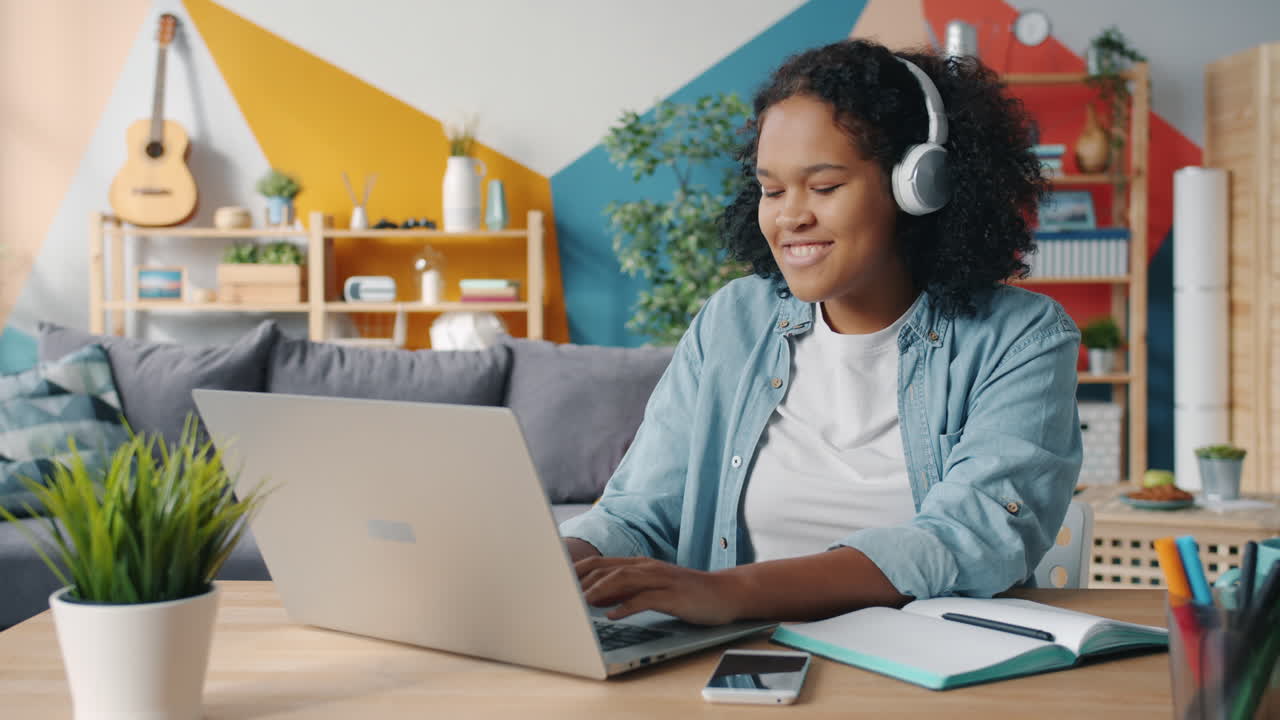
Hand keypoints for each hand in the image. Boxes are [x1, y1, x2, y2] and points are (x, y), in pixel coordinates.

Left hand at [574, 556, 742, 625]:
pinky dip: (627, 606)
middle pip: (607, 569)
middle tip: (561, 594)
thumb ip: (625, 590)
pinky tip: (613, 616)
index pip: (601, 563)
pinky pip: (646, 599)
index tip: (556, 582)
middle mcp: (647, 568)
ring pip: (624, 580)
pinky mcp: (673, 595)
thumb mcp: (652, 589)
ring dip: (600, 591)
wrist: (724, 593)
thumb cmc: (686, 593)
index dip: (577, 571)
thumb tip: (596, 598)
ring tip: (581, 604)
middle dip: (582, 581)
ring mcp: (661, 580)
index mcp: (639, 565)